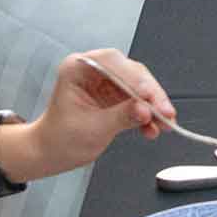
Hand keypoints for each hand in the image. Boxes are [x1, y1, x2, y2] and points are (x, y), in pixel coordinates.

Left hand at [25, 50, 174, 179]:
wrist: (51, 154)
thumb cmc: (59, 139)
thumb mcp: (91, 129)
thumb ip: (120, 116)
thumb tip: (145, 109)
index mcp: (78, 68)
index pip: (112, 62)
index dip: (133, 77)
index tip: (148, 94)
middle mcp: (95, 70)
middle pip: (131, 73)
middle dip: (150, 94)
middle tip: (164, 111)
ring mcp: (109, 82)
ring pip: (141, 86)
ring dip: (154, 105)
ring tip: (165, 122)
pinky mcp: (119, 95)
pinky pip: (141, 100)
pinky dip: (149, 113)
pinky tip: (154, 127)